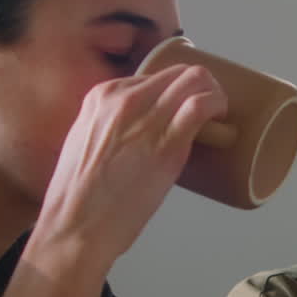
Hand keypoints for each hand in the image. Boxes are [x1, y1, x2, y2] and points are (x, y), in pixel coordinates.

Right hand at [36, 63, 225, 266]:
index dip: (176, 91)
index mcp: (101, 96)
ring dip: (215, 94)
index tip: (184, 109)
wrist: (75, 225)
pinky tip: (221, 119)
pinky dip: (218, 105)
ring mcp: (146, 117)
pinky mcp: (167, 142)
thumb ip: (110, 128)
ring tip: (218, 117)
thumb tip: (139, 134)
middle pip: (179, 72)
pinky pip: (201, 106)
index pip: (153, 77)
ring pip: (195, 79)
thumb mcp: (87, 144)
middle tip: (210, 111)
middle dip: (202, 87)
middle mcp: (123, 98)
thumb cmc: (80, 197)